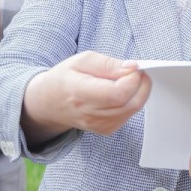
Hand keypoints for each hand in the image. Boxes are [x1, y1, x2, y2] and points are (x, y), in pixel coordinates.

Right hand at [22, 51, 151, 139]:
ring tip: (126, 79)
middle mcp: (89, 114)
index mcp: (80, 93)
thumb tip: (132, 68)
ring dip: (138, 92)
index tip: (133, 67)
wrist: (49, 102)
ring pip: (133, 109)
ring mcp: (98, 125)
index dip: (133, 79)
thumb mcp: (82, 60)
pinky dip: (132, 101)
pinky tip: (122, 92)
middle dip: (141, 83)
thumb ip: (109, 64)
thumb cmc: (65, 78)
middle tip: (136, 71)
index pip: (118, 93)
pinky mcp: (106, 130)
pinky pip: (129, 114)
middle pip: (131, 103)